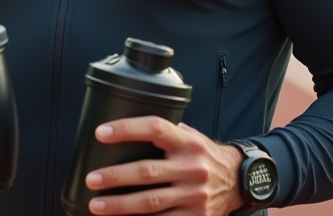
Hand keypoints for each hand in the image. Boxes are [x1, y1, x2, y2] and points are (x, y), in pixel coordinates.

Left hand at [83, 117, 244, 214]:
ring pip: (151, 202)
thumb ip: (168, 133)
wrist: (240, 182)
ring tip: (96, 205)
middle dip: (116, 176)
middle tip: (92, 179)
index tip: (101, 133)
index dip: (127, 129)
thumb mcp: (192, 137)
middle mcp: (191, 168)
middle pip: (147, 171)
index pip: (154, 128)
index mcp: (187, 142)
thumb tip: (128, 126)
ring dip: (120, 205)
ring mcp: (194, 195)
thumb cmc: (206, 156)